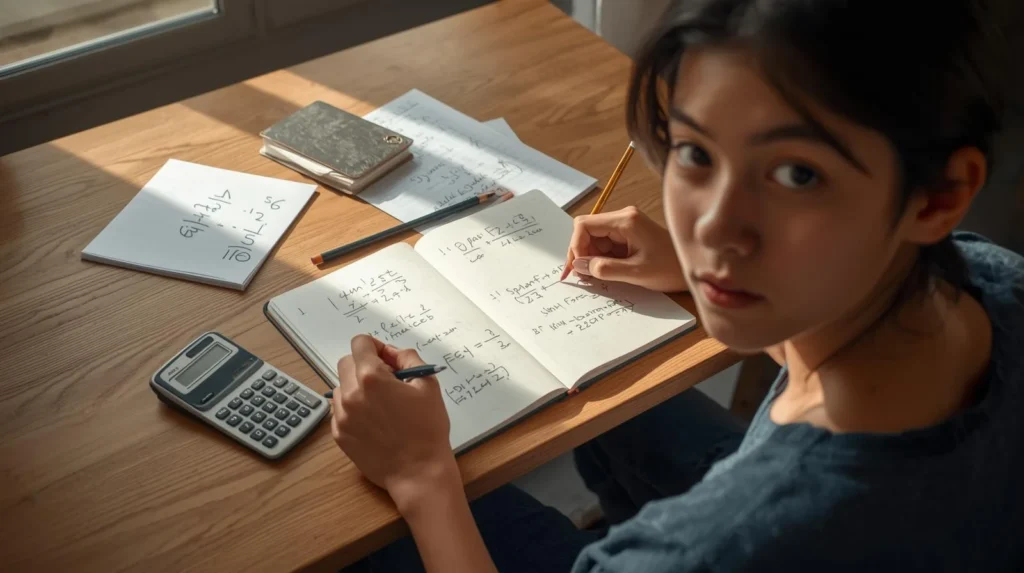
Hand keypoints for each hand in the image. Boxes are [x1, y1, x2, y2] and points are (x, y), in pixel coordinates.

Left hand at [331, 335, 458, 511]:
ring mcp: (341, 416)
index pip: (360, 343)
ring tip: (380, 404)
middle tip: (385, 381)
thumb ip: (407, 358)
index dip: (375, 346)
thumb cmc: (428, 429)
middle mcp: (350, 394)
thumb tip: (391, 353)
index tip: (386, 359)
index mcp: (371, 378)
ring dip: (356, 387)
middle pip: (346, 363)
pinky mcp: (339, 435)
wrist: (418, 472)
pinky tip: (374, 421)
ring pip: (340, 387)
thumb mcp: (427, 385)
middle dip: (364, 365)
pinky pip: (339, 410)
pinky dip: (352, 409)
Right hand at [561, 206, 686, 291]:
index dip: (575, 246)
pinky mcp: (629, 235)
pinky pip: (606, 244)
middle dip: (581, 253)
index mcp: (625, 221)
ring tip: (594, 277)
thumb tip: (579, 266)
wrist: (696, 269)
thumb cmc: (671, 269)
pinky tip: (603, 272)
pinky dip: (600, 258)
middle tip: (582, 276)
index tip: (577, 268)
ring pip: (595, 239)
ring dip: (590, 257)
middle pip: (587, 230)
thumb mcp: (635, 273)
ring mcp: (627, 225)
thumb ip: (604, 269)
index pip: (584, 225)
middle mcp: (624, 217)